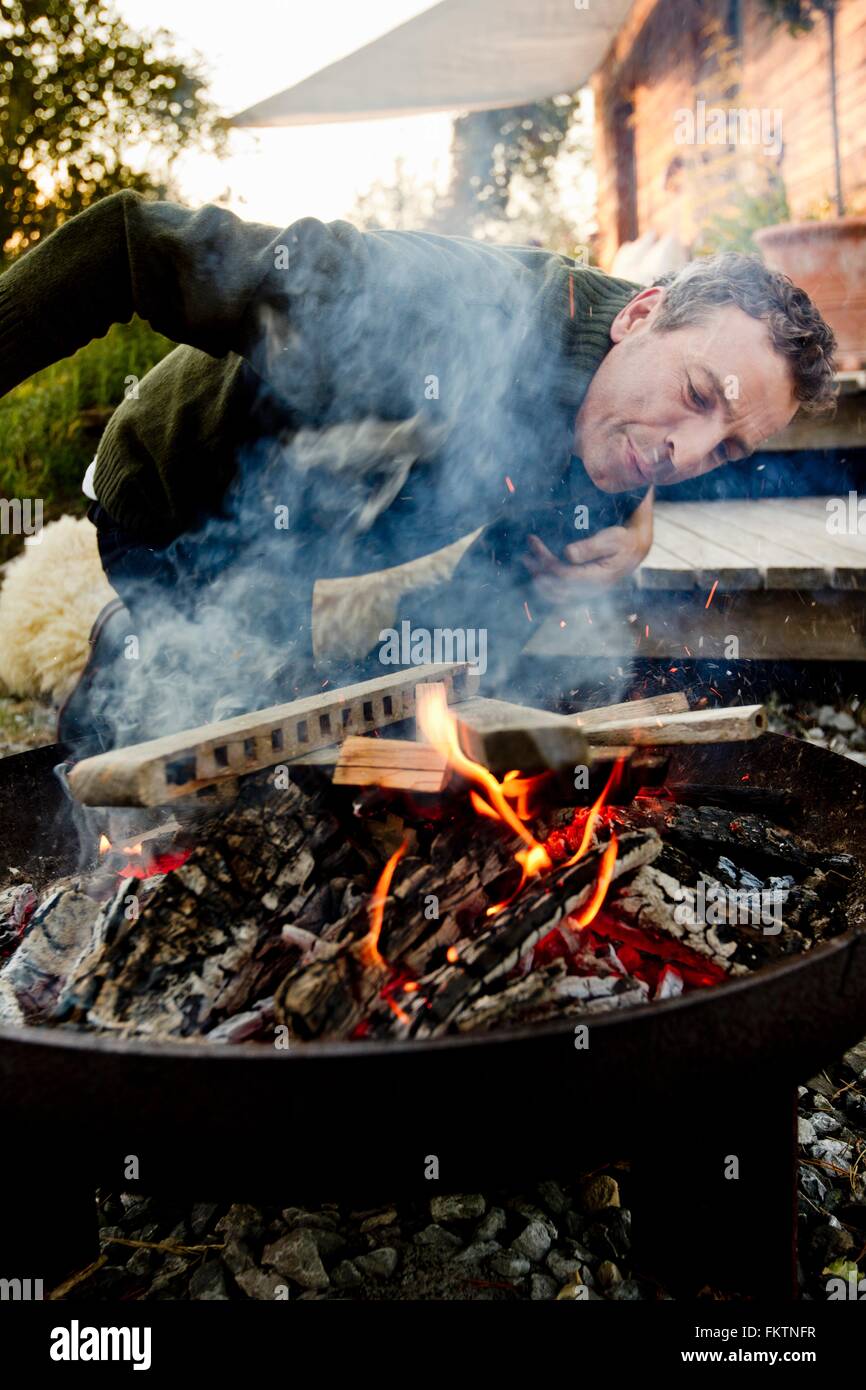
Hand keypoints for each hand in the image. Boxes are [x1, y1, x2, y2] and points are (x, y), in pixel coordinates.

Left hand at [523, 524, 649, 602]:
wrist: (634, 550)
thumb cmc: (623, 541)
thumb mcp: (611, 539)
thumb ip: (590, 547)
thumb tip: (567, 553)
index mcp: (597, 578)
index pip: (563, 574)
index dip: (545, 560)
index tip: (533, 541)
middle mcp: (590, 590)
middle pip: (556, 587)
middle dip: (537, 570)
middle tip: (525, 554)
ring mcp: (587, 593)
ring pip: (556, 596)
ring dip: (539, 580)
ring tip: (527, 562)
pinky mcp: (583, 592)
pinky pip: (560, 597)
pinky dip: (546, 588)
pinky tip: (538, 574)